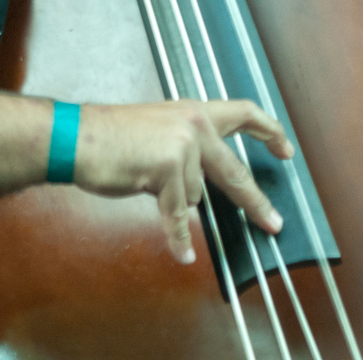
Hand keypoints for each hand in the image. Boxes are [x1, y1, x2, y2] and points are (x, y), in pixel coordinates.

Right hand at [72, 98, 293, 264]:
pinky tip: (182, 252)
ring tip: (143, 179)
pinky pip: (177, 214)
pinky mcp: (167, 168)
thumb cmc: (108, 137)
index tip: (286, 149)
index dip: (269, 131)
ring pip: (195, 196)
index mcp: (192, 111)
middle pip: (235, 171)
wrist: (76, 137)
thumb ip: (186, 150)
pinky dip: (176, 237)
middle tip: (273, 221)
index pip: (243, 113)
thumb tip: (204, 185)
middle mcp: (192, 124)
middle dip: (256, 202)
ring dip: (172, 199)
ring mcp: (182, 145)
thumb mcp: (157, 131)